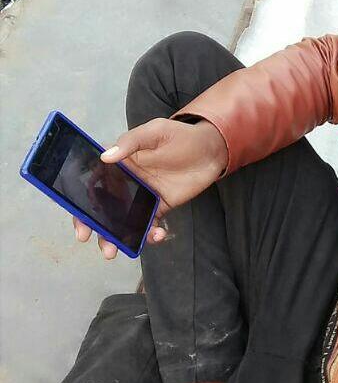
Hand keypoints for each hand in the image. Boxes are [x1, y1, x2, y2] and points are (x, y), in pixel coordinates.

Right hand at [73, 117, 228, 259]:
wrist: (211, 150)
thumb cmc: (181, 136)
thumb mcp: (155, 132)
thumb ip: (131, 142)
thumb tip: (105, 156)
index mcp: (119, 163)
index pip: (92, 181)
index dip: (80, 200)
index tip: (79, 218)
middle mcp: (126, 181)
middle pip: (102, 206)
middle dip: (94, 226)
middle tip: (92, 240)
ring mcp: (141, 196)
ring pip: (122, 220)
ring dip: (116, 237)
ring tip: (116, 250)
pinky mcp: (158, 207)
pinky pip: (148, 225)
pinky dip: (149, 234)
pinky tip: (158, 234)